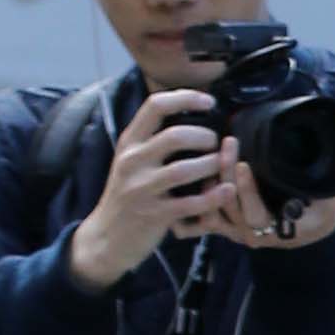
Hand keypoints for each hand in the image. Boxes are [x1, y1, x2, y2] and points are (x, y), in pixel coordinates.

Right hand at [65, 91, 228, 290]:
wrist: (106, 237)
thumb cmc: (128, 195)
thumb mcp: (132, 161)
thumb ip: (152, 141)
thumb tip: (186, 115)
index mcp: (129, 142)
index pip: (155, 106)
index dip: (186, 98)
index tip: (210, 101)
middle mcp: (133, 161)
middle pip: (175, 136)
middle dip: (205, 137)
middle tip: (218, 144)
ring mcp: (142, 189)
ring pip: (185, 170)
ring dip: (212, 167)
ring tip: (223, 167)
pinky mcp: (154, 214)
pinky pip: (191, 204)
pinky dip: (214, 197)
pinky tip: (228, 191)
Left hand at [202, 152, 334, 254]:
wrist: (310, 231)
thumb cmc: (321, 213)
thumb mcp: (334, 199)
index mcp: (280, 231)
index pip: (256, 214)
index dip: (247, 190)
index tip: (244, 164)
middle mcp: (256, 235)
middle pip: (230, 205)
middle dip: (226, 172)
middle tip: (230, 143)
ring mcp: (238, 231)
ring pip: (214, 208)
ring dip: (212, 178)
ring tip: (217, 150)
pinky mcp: (227, 225)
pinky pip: (206, 214)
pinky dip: (202, 193)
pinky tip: (206, 168)